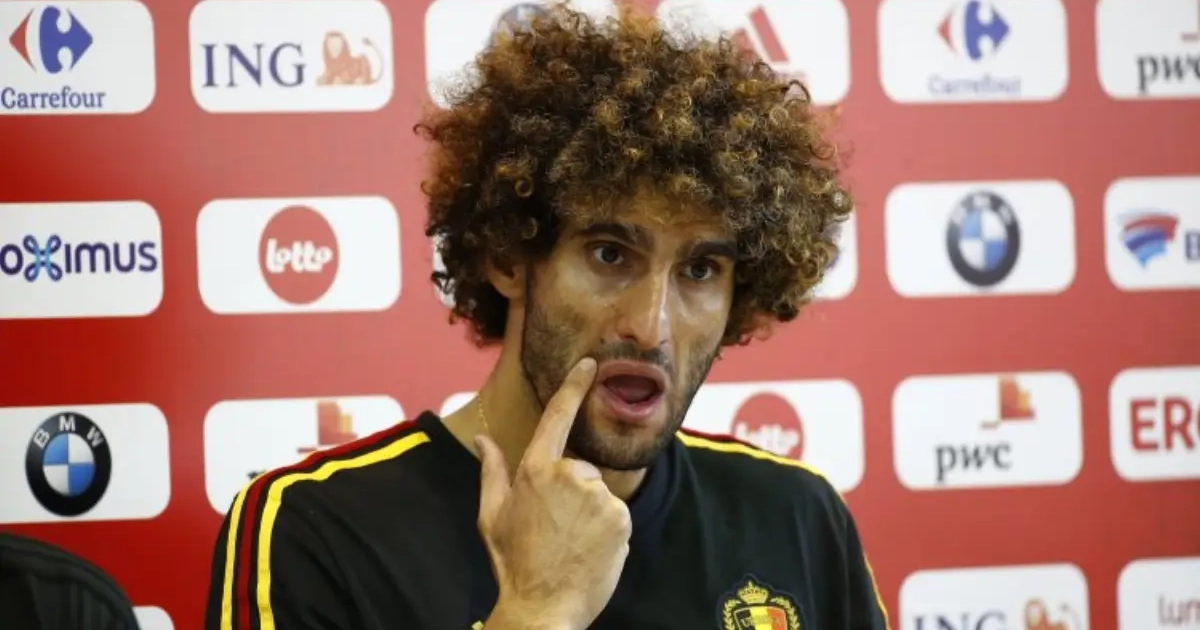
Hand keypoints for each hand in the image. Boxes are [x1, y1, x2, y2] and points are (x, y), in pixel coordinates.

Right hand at [476, 358, 631, 629]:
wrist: (543, 606)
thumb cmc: (513, 561)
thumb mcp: (492, 515)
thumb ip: (492, 471)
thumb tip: (482, 440)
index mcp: (534, 470)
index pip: (557, 418)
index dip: (574, 387)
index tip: (589, 363)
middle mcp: (569, 475)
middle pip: (579, 468)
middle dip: (571, 490)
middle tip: (554, 526)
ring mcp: (598, 496)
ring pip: (598, 493)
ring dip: (590, 512)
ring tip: (570, 541)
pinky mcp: (620, 516)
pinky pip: (615, 513)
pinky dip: (607, 529)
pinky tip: (589, 549)